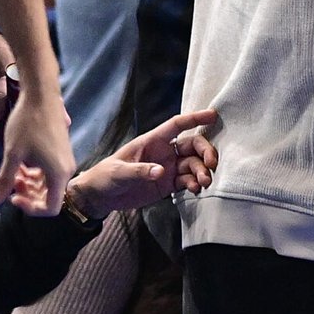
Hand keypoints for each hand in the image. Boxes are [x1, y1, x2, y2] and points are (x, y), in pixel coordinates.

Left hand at [0, 89, 73, 213]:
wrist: (41, 98)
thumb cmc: (28, 125)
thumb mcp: (12, 154)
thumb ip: (4, 180)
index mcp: (58, 174)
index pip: (51, 208)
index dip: (30, 208)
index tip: (12, 196)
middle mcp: (66, 170)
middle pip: (49, 197)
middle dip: (27, 194)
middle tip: (8, 183)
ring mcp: (64, 161)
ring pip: (47, 184)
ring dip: (28, 184)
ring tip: (12, 172)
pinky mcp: (60, 153)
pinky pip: (48, 172)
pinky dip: (34, 174)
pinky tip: (20, 164)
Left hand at [68, 108, 218, 217]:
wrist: (99, 198)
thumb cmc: (105, 177)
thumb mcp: (118, 172)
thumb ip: (140, 171)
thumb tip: (162, 171)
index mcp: (153, 141)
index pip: (177, 125)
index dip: (195, 118)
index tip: (213, 115)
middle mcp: (165, 152)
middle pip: (193, 145)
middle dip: (205, 152)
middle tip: (211, 164)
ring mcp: (168, 168)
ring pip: (194, 164)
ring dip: (202, 171)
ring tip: (202, 183)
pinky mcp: (169, 184)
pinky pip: (189, 180)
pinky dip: (195, 184)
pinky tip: (195, 190)